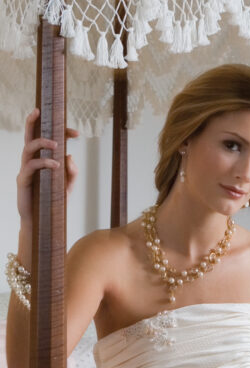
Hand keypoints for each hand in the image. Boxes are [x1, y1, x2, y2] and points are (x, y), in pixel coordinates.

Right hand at [17, 108, 78, 222]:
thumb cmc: (52, 204)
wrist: (41, 223)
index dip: (60, 133)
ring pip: (28, 147)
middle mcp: (30, 161)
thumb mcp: (66, 188)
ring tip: (57, 145)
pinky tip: (55, 165)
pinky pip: (30, 166)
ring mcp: (25, 170)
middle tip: (40, 111)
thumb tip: (70, 156)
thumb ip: (71, 174)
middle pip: (28, 136)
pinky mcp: (22, 181)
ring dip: (42, 142)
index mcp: (41, 160)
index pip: (47, 140)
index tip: (76, 133)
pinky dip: (43, 163)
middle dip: (32, 121)